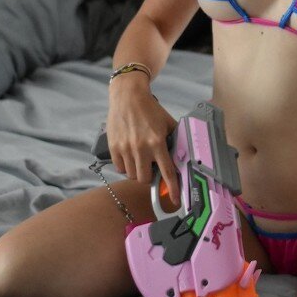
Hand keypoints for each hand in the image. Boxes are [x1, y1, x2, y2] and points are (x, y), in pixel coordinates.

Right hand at [106, 78, 179, 203]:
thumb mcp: (168, 122)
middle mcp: (141, 148)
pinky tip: (129, 155)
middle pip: (145, 179)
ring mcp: (125, 149)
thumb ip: (174, 139)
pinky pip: (120, 168)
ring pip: (132, 175)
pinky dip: (125, 166)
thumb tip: (183, 155)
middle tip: (152, 167)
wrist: (128, 96)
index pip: (166, 172)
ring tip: (140, 158)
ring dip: (137, 171)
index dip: (172, 189)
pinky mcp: (113, 148)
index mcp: (157, 142)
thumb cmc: (150, 109)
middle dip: (150, 177)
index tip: (175, 200)